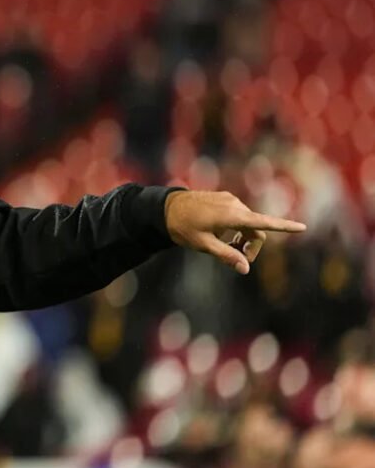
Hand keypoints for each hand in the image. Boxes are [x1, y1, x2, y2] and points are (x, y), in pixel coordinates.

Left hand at [163, 190, 306, 273]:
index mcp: (232, 216)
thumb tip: (245, 269)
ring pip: (248, 223)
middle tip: (237, 261)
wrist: (165, 207)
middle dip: (252, 246)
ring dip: (243, 238)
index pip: (264, 223)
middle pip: (257, 229)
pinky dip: (237, 228)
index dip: (284, 226)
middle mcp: (235, 205)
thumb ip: (226, 255)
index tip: (303, 227)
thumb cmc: (183, 227)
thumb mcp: (203, 245)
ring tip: (224, 246)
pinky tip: (220, 234)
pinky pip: (239, 215)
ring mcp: (230, 200)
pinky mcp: (225, 198)